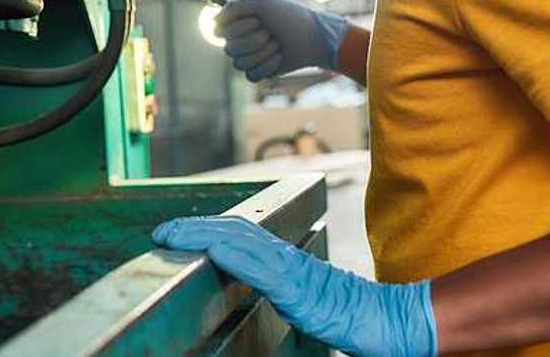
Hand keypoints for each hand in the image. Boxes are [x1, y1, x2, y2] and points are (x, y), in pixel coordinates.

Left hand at [152, 216, 436, 356]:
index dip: (203, 228)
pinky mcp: (299, 288)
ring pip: (239, 241)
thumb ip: (272, 283)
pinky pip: (261, 268)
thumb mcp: (299, 296)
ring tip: (173, 236)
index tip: (172, 232)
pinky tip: (212, 251)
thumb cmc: (347, 313)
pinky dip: (233, 256)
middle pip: (231, 230)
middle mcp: (284, 256)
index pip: (235, 233)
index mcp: (282, 259)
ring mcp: (291, 269)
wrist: (388, 322)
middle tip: (161, 231)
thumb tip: (242, 275)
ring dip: (201, 235)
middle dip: (192, 227)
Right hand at [215, 0, 347, 80]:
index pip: (219, 32)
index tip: (256, 20)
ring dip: (262, 53)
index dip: (236, 29)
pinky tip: (280, 57)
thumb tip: (212, 20)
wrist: (314, 37)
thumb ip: (234, 7)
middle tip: (271, 33)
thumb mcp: (263, 4)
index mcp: (239, 22)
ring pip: (239, 64)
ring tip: (278, 45)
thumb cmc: (291, 17)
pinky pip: (251, 76)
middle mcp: (241, 39)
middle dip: (254, 41)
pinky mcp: (260, 71)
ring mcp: (250, 57)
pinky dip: (267, 66)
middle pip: (229, 49)